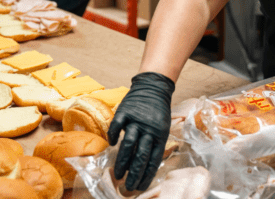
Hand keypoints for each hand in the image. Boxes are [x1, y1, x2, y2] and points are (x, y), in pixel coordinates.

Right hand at [108, 72, 174, 191]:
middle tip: (128, 186)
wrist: (153, 87)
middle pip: (141, 155)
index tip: (140, 187)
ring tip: (118, 174)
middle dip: (134, 174)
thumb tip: (145, 167)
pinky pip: (116, 126)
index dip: (146, 175)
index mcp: (160, 135)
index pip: (154, 160)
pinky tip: (112, 144)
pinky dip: (113, 136)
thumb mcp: (162, 127)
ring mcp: (136, 120)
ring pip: (128, 144)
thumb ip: (154, 144)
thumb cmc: (158, 111)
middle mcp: (148, 129)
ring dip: (123, 161)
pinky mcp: (125, 111)